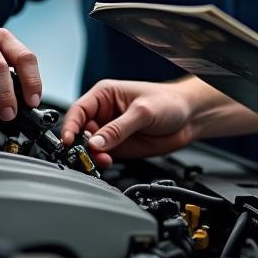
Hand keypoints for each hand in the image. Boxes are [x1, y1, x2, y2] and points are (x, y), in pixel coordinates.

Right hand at [61, 79, 199, 168]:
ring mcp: (110, 131)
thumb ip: (118, 128)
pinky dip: (100, 162)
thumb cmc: (169, 102)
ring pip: (89, 147)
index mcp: (105, 95)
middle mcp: (104, 113)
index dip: (70, 126)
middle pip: (80, 131)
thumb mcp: (143, 112)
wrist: (190, 117)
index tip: (67, 141)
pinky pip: (101, 156)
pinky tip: (107, 162)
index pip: (78, 110)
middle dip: (80, 145)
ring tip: (102, 159)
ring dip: (90, 156)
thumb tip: (95, 142)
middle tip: (87, 154)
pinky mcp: (118, 146)